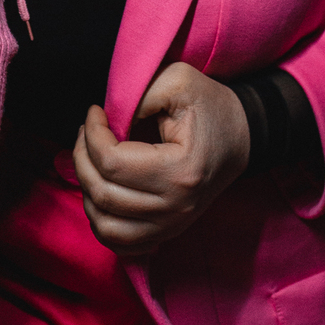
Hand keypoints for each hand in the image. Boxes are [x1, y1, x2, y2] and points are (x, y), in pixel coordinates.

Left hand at [72, 62, 249, 256]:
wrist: (241, 135)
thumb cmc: (210, 106)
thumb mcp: (178, 81)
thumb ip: (138, 94)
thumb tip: (107, 118)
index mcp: (180, 171)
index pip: (112, 163)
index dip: (92, 134)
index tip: (95, 111)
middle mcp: (176, 207)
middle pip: (103, 194)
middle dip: (82, 158)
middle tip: (87, 132)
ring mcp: (172, 225)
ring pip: (105, 226)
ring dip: (87, 191)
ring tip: (92, 161)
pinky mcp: (167, 232)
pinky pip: (119, 243)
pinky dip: (101, 222)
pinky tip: (101, 192)